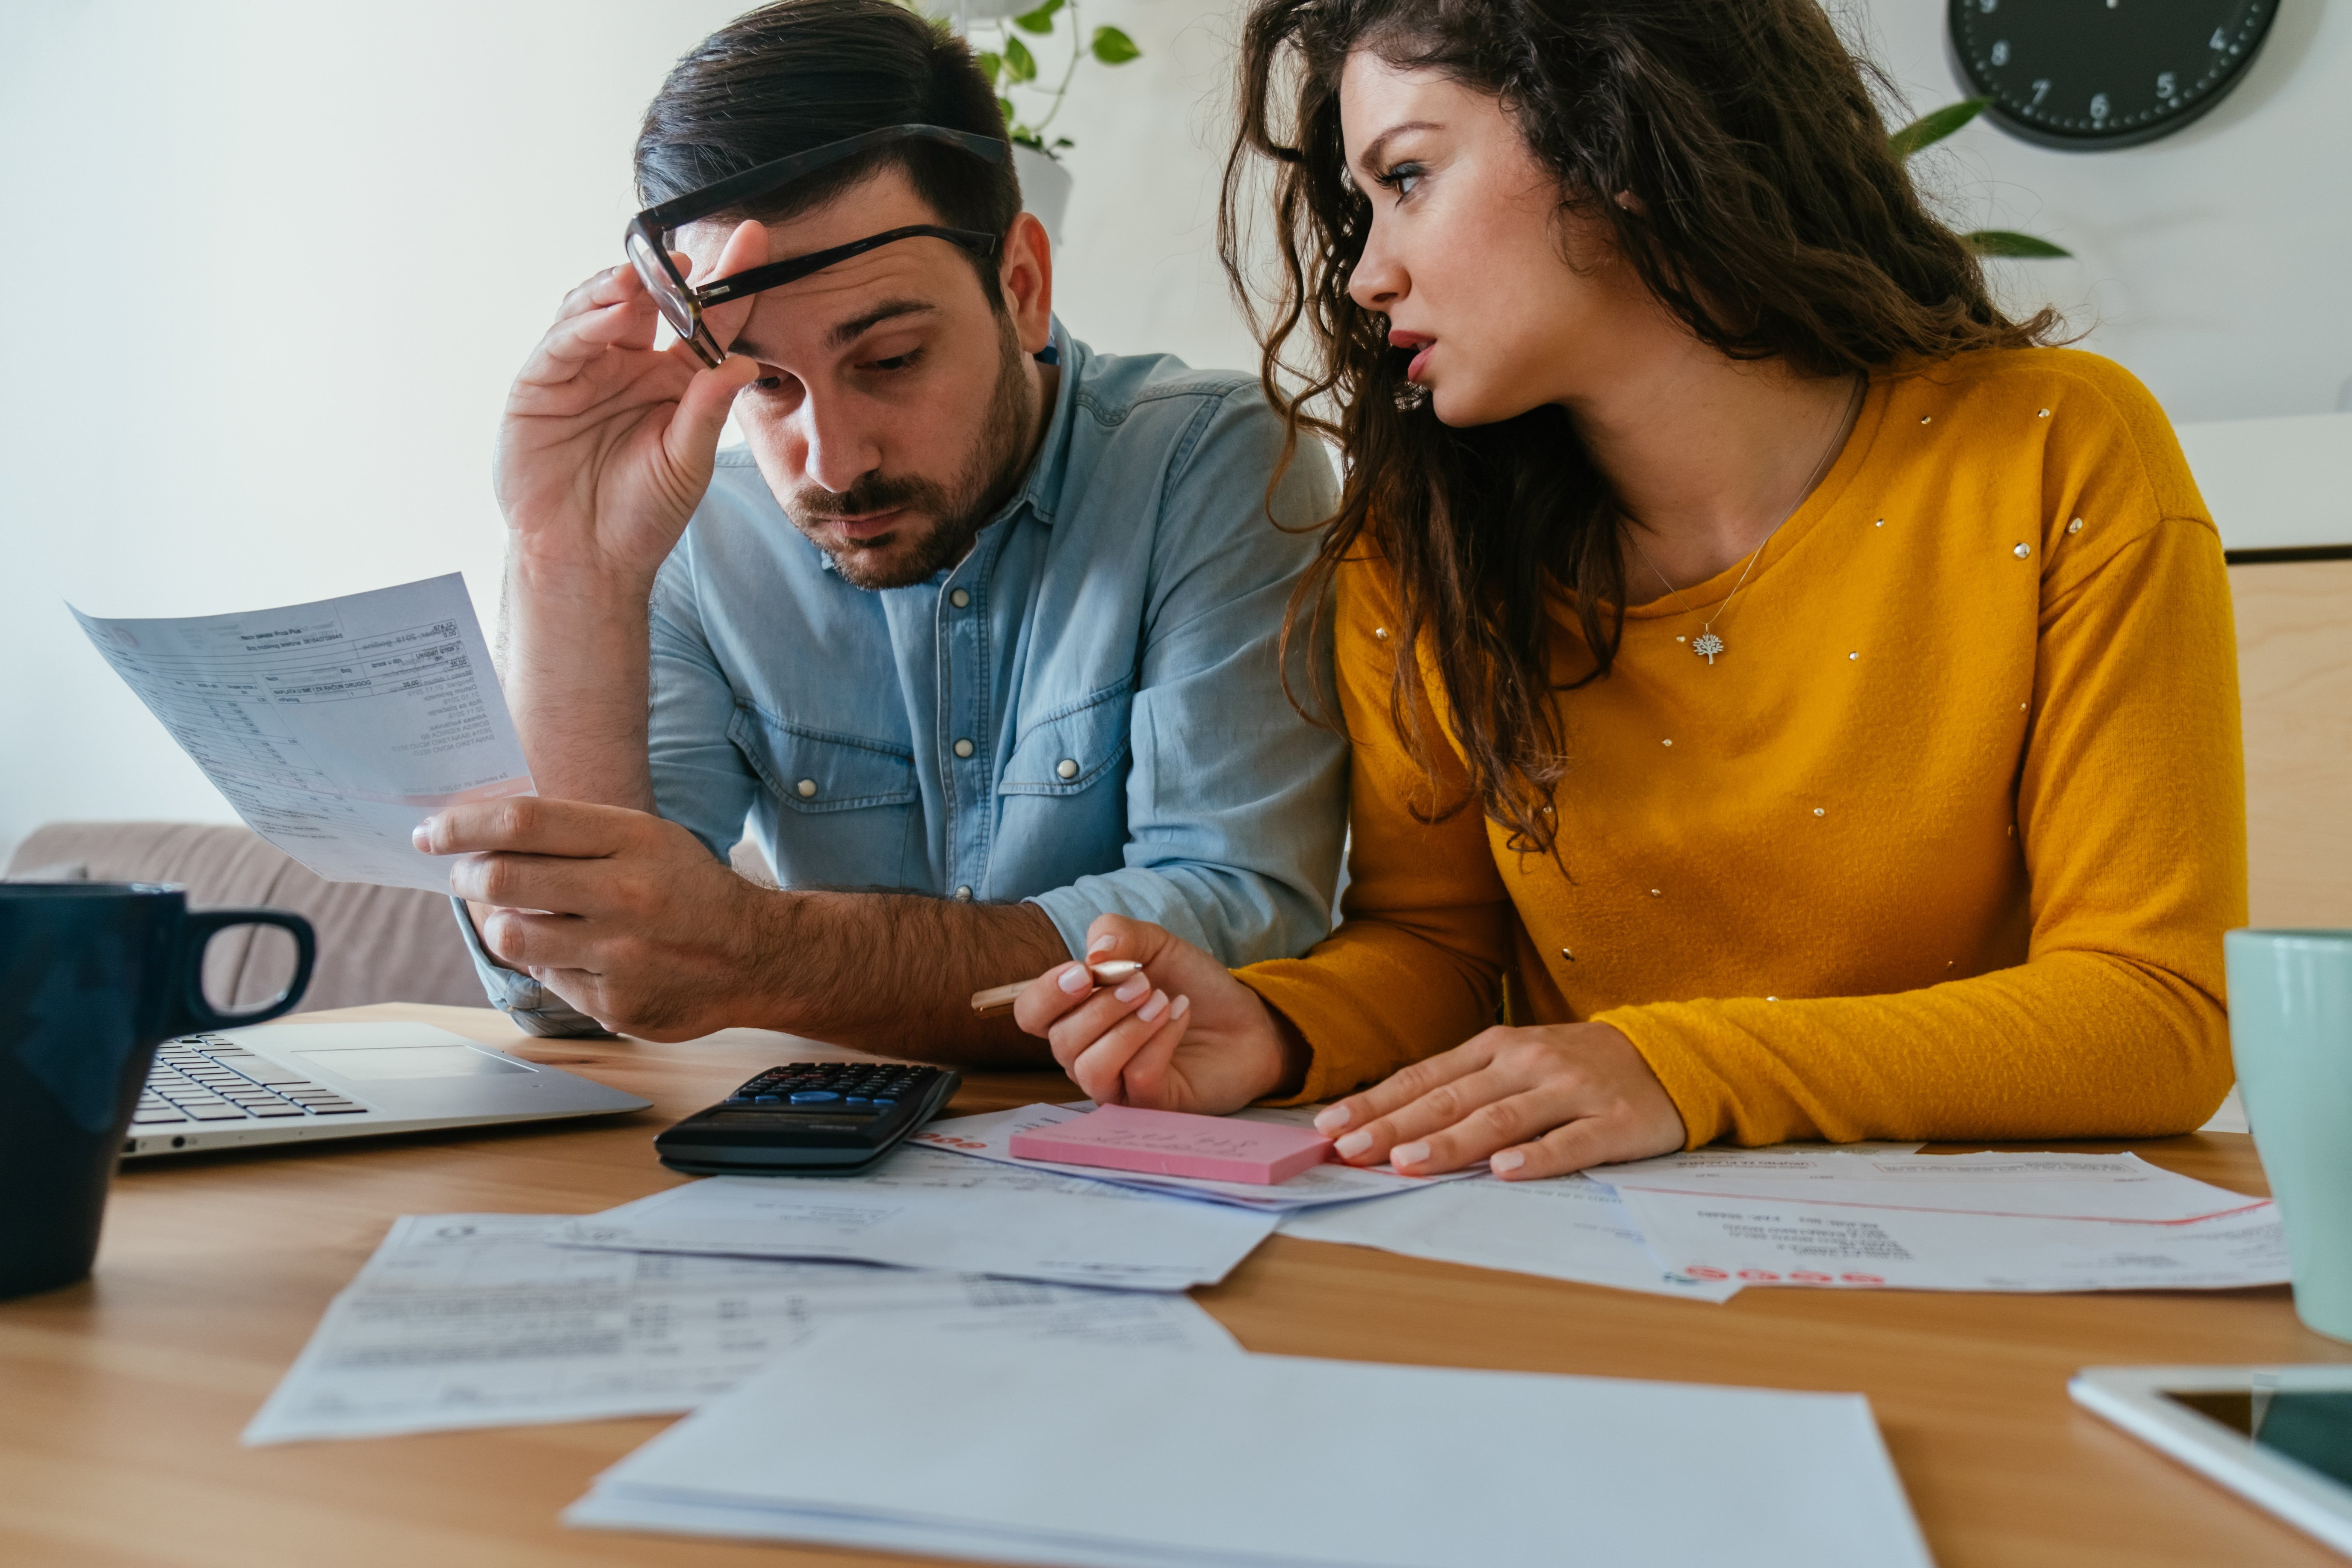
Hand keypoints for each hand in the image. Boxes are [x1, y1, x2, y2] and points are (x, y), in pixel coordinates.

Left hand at [418, 797, 773, 1040]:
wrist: (755, 956)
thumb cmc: (686, 888)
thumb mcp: (644, 839)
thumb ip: (573, 833)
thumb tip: (484, 835)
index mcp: (633, 840)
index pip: (522, 822)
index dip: (462, 825)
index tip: (431, 831)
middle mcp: (626, 894)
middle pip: (504, 879)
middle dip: (467, 876)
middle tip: (464, 875)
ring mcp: (619, 955)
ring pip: (512, 937)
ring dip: (499, 925)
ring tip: (514, 917)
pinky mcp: (614, 1003)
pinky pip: (547, 980)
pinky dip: (548, 964)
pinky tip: (574, 954)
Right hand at [493, 221, 766, 588]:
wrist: (588, 558)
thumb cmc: (642, 514)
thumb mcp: (688, 461)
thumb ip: (709, 409)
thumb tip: (745, 360)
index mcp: (673, 381)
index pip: (706, 323)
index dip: (728, 284)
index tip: (753, 242)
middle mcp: (629, 366)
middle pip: (650, 303)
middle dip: (666, 274)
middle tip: (688, 256)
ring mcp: (584, 370)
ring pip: (600, 309)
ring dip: (622, 287)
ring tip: (646, 273)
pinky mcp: (542, 384)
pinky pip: (565, 342)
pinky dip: (586, 323)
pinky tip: (611, 312)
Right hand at [1012, 916, 1300, 1111]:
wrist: (1246, 1020)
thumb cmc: (1190, 985)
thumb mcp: (1155, 945)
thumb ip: (1118, 934)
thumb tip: (1094, 953)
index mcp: (1077, 1013)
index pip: (1032, 1013)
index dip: (1048, 993)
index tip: (1084, 972)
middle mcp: (1087, 1053)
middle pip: (1061, 1040)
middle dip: (1102, 1005)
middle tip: (1144, 982)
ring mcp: (1117, 1084)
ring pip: (1091, 1067)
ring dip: (1128, 1027)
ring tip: (1162, 1001)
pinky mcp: (1150, 1104)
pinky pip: (1137, 1077)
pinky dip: (1160, 1040)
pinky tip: (1180, 1015)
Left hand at [1311, 1023, 1685, 1179]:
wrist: (1670, 1055)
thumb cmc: (1578, 1067)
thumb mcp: (1517, 1064)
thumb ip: (1465, 1089)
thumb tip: (1396, 1125)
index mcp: (1497, 1049)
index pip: (1425, 1078)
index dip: (1377, 1104)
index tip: (1331, 1128)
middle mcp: (1529, 1063)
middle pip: (1452, 1099)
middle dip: (1396, 1126)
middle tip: (1351, 1150)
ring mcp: (1572, 1091)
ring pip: (1502, 1119)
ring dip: (1452, 1142)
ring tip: (1408, 1163)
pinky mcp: (1614, 1122)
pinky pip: (1571, 1142)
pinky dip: (1537, 1156)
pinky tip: (1506, 1170)